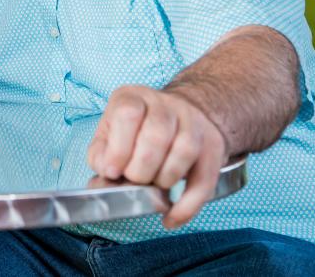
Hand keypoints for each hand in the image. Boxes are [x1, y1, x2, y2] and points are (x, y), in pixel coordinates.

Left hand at [87, 85, 227, 228]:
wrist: (177, 117)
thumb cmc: (135, 130)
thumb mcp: (109, 133)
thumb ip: (101, 153)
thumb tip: (106, 171)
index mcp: (133, 97)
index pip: (128, 114)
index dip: (119, 148)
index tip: (113, 172)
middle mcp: (165, 104)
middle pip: (158, 135)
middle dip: (142, 168)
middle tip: (134, 179)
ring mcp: (192, 122)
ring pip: (185, 150)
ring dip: (165, 179)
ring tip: (153, 187)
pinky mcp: (213, 145)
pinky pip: (205, 179)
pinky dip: (187, 205)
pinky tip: (171, 216)